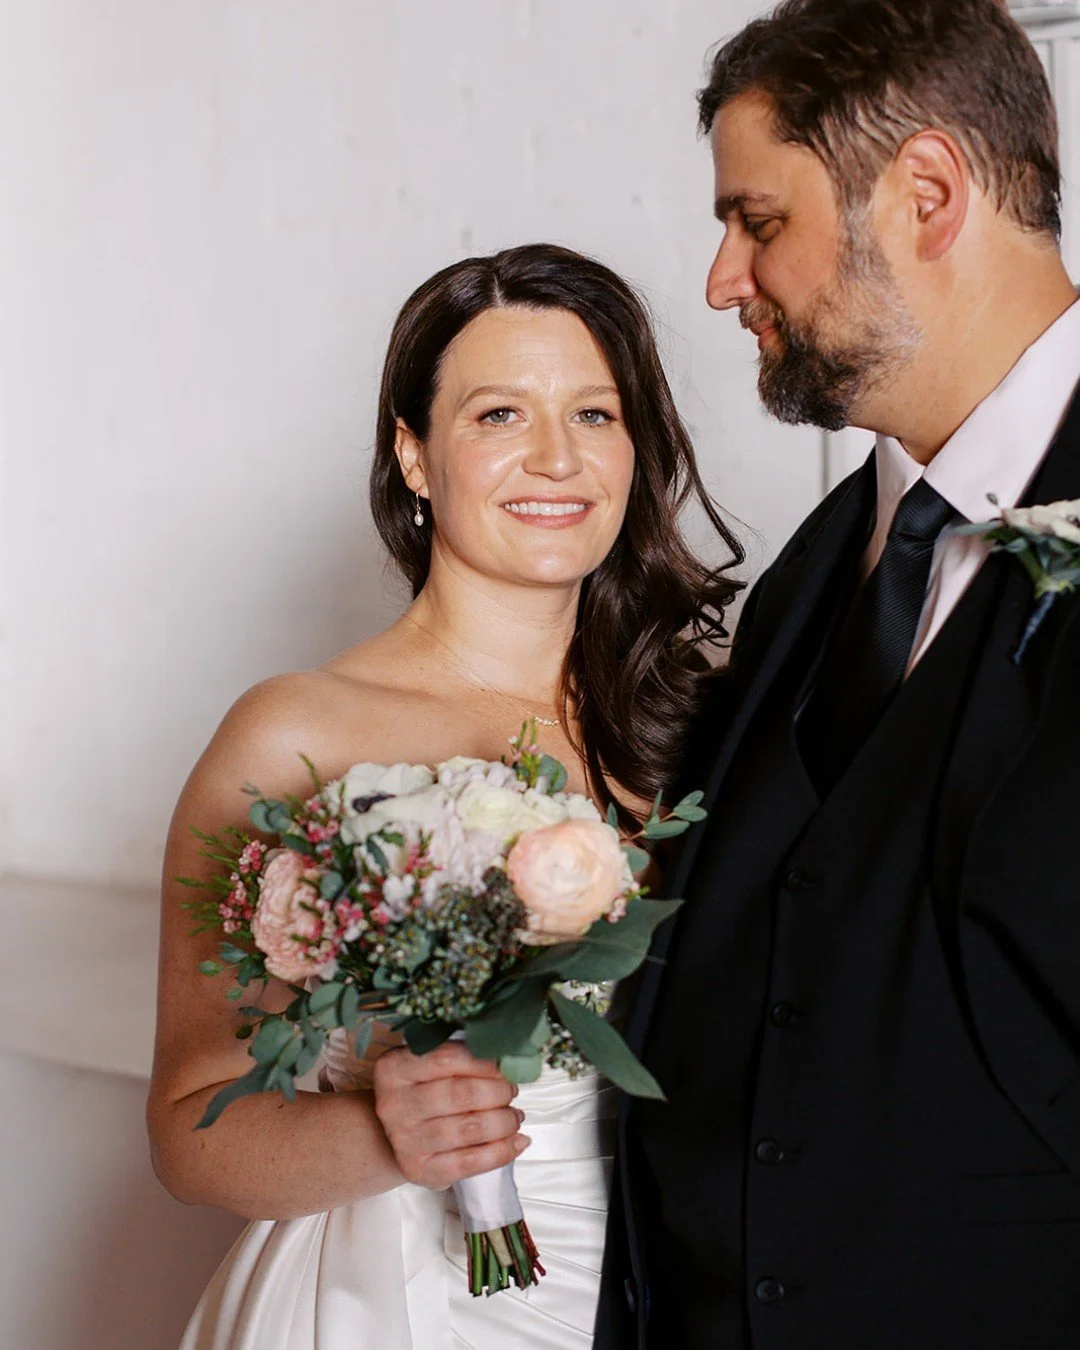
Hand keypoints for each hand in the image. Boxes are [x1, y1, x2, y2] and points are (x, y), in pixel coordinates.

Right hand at [373, 1042, 529, 1190]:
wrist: (396, 1133)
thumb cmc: (420, 1091)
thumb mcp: (427, 1065)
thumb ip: (460, 1057)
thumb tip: (508, 1059)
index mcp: (395, 1069)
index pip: (446, 1058)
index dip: (483, 1062)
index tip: (504, 1065)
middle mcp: (395, 1105)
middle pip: (460, 1095)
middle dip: (497, 1092)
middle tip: (511, 1091)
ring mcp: (406, 1141)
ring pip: (468, 1129)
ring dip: (503, 1121)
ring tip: (514, 1116)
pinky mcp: (421, 1170)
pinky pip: (470, 1162)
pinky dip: (501, 1151)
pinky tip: (517, 1141)